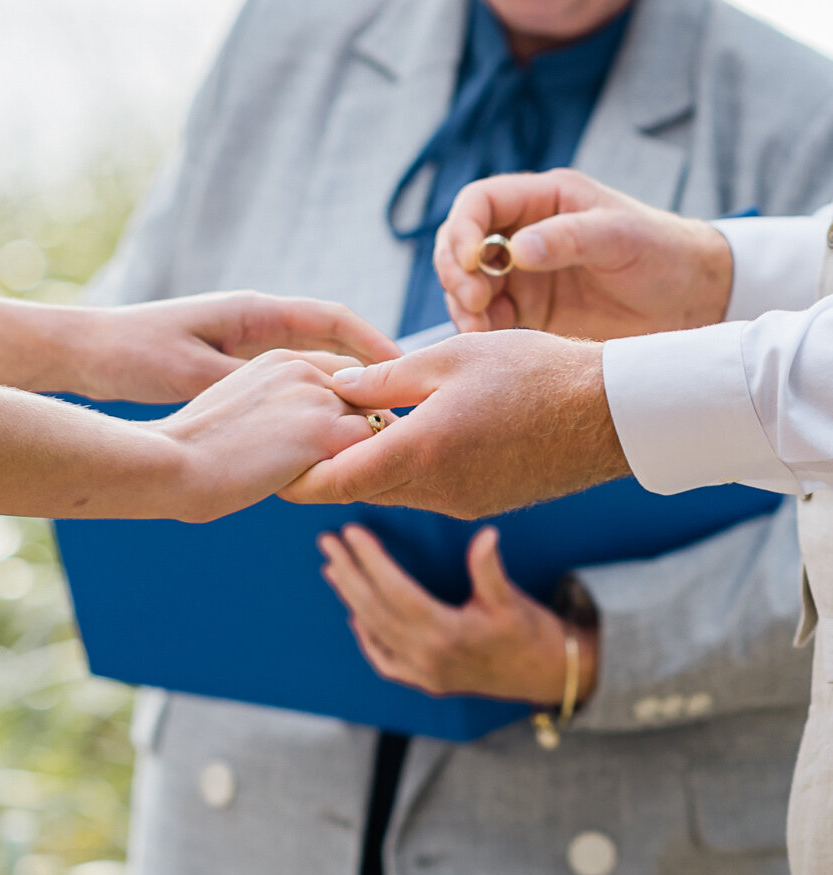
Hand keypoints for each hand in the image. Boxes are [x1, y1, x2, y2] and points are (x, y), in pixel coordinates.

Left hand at [0, 292, 400, 401]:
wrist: (91, 353)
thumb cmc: (137, 354)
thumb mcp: (199, 371)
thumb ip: (257, 382)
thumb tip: (315, 401)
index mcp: (255, 312)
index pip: (335, 319)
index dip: (376, 344)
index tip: (409, 370)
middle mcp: (255, 321)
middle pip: (332, 344)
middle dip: (370, 374)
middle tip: (406, 408)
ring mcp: (244, 343)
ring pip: (311, 366)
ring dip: (342, 393)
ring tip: (374, 427)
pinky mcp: (230, 364)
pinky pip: (287, 382)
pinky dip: (308, 402)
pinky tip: (320, 437)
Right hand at [149, 349, 395, 522]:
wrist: (170, 462)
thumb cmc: (187, 449)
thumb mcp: (233, 409)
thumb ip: (271, 409)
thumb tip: (287, 440)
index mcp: (281, 359)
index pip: (345, 376)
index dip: (346, 410)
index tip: (333, 441)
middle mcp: (304, 369)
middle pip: (366, 400)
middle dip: (360, 434)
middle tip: (344, 469)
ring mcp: (317, 398)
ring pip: (373, 427)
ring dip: (359, 457)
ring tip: (333, 483)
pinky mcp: (324, 433)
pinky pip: (369, 455)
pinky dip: (357, 476)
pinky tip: (327, 493)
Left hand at [282, 331, 625, 518]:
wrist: (614, 413)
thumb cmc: (536, 371)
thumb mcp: (452, 358)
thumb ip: (385, 380)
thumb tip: (335, 388)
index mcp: (420, 452)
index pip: (336, 481)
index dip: (297, 478)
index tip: (271, 467)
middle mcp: (436, 490)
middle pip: (358, 490)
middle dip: (327, 469)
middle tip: (300, 442)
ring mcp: (461, 503)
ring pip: (392, 491)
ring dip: (369, 466)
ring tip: (353, 428)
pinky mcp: (483, 505)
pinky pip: (426, 493)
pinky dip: (406, 470)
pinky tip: (409, 435)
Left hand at [319, 525, 596, 703]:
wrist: (550, 676)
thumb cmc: (533, 634)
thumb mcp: (512, 599)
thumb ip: (490, 569)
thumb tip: (486, 534)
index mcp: (446, 633)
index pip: (395, 590)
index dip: (370, 559)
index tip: (351, 532)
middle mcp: (427, 656)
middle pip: (375, 608)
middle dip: (348, 573)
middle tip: (327, 543)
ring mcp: (422, 673)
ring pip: (374, 630)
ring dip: (350, 598)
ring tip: (331, 568)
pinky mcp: (425, 682)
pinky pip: (384, 659)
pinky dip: (367, 636)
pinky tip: (354, 615)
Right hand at [435, 168, 731, 338]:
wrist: (691, 301)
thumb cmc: (663, 253)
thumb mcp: (622, 237)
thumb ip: (569, 238)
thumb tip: (514, 249)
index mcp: (544, 200)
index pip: (479, 203)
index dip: (463, 229)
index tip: (471, 261)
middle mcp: (523, 234)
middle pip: (460, 245)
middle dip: (456, 272)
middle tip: (474, 302)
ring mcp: (521, 276)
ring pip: (465, 284)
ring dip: (462, 305)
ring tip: (481, 328)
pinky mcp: (526, 312)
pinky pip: (485, 318)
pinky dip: (478, 329)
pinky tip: (490, 340)